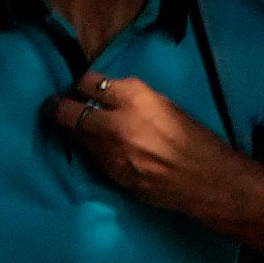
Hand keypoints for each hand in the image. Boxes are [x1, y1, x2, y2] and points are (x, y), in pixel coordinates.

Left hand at [39, 71, 256, 217]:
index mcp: (135, 97)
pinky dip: (88, 147)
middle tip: (57, 105)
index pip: (87, 82)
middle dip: (59, 106)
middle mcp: (116, 122)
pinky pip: (89, 155)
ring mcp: (109, 151)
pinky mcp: (109, 173)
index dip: (81, 84)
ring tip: (72, 124)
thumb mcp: (164, 105)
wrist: (206, 180)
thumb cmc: (194, 138)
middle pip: (67, 109)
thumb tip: (108, 96)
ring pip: (72, 134)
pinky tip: (95, 146)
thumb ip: (133, 99)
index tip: (80, 88)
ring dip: (70, 128)